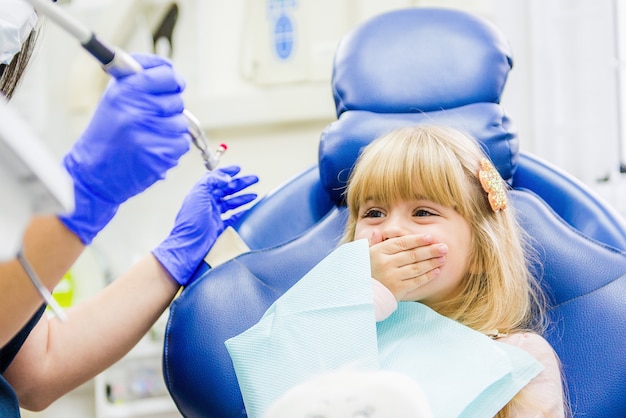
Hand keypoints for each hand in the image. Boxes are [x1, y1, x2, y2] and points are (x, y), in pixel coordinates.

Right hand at [59, 54, 189, 243]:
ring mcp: (150, 134)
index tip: (172, 85)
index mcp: (126, 91)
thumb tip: (168, 70)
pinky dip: (172, 146)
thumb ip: (140, 79)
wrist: (95, 171)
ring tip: (148, 134)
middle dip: (168, 108)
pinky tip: (153, 148)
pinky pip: (182, 143)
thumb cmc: (107, 131)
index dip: (173, 80)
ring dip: (170, 129)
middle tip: (150, 116)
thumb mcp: (115, 96)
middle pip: (177, 100)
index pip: (168, 75)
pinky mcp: (161, 155)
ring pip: (181, 123)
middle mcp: (138, 111)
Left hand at [152, 165, 258, 285]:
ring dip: (243, 197)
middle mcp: (207, 203)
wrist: (189, 245)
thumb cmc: (190, 223)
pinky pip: (233, 217)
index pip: (216, 179)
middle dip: (241, 183)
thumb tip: (225, 177)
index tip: (238, 169)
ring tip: (254, 193)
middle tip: (253, 179)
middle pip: (227, 189)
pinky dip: (241, 212)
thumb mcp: (198, 195)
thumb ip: (211, 182)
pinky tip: (248, 209)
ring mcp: (214, 215)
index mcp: (202, 194)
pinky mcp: (219, 227)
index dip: (227, 172)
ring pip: (231, 202)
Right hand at [369, 233, 446, 300]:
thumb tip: (378, 231)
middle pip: (413, 255)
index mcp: (379, 251)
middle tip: (444, 247)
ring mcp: (392, 277)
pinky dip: (428, 276)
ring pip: (417, 267)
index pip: (402, 243)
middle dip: (430, 250)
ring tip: (443, 258)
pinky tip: (436, 271)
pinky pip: (416, 281)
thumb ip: (373, 242)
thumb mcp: (364, 255)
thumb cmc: (363, 272)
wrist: (359, 294)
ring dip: (432, 262)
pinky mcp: (397, 290)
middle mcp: (386, 263)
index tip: (430, 238)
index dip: (418, 240)